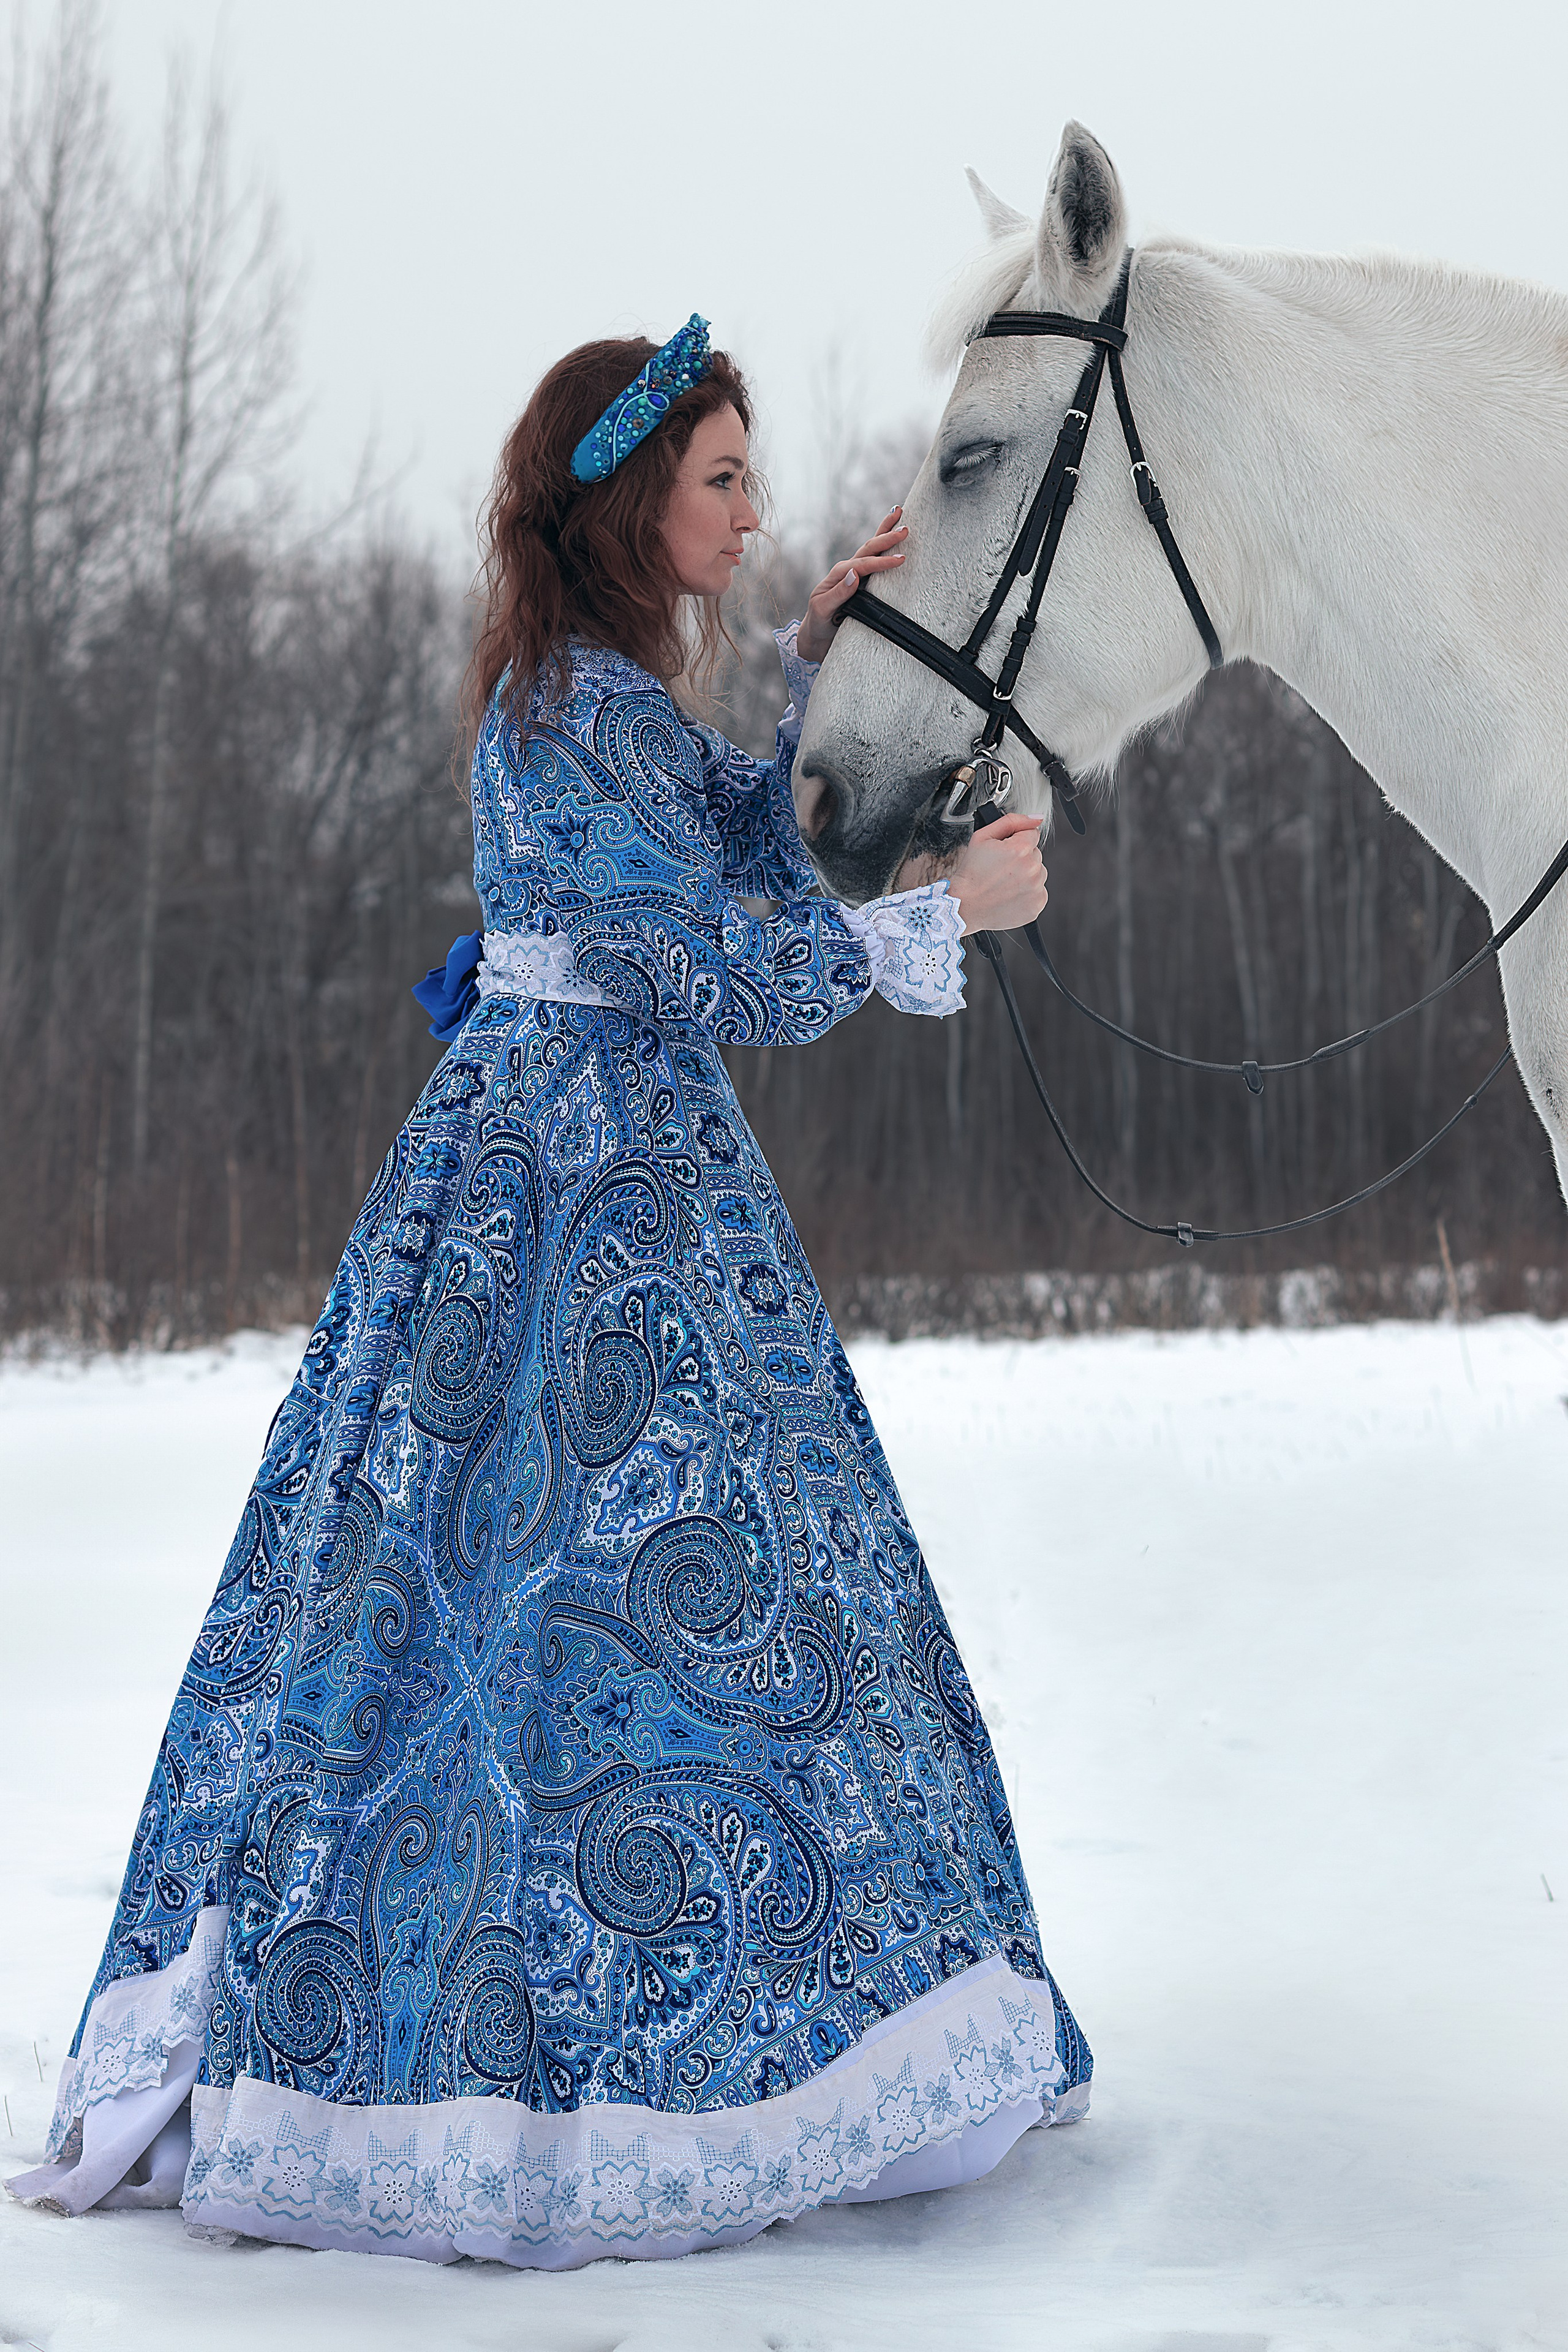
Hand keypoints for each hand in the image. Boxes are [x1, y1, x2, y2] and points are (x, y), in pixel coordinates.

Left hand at [795, 506, 908, 665]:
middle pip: (869, 548)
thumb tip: (854, 575)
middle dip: (886, 537)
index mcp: (839, 574)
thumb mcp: (823, 609)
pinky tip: (891, 532)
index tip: (900, 559)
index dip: (882, 562)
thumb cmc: (819, 622)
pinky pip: (874, 557)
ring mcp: (855, 572)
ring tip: (898, 512)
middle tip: (905, 529)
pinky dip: (883, 543)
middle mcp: (847, 569)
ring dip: (885, 531)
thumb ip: (838, 593)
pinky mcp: (861, 579)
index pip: (863, 565)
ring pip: (872, 547)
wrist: (817, 631)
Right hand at [906, 812, 1047, 933]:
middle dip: (1021, 858)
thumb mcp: (982, 837)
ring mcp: (1036, 888)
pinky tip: (1010, 894)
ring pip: (1038, 873)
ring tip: (1004, 883)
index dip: (1016, 840)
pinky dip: (1027, 893)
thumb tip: (1036, 818)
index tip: (1004, 852)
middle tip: (1000, 869)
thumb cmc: (971, 874)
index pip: (1032, 834)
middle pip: (1035, 853)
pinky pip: (1038, 892)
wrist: (965, 906)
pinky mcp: (1037, 904)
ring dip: (1026, 875)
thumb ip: (1011, 821)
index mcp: (1020, 849)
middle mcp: (1032, 869)